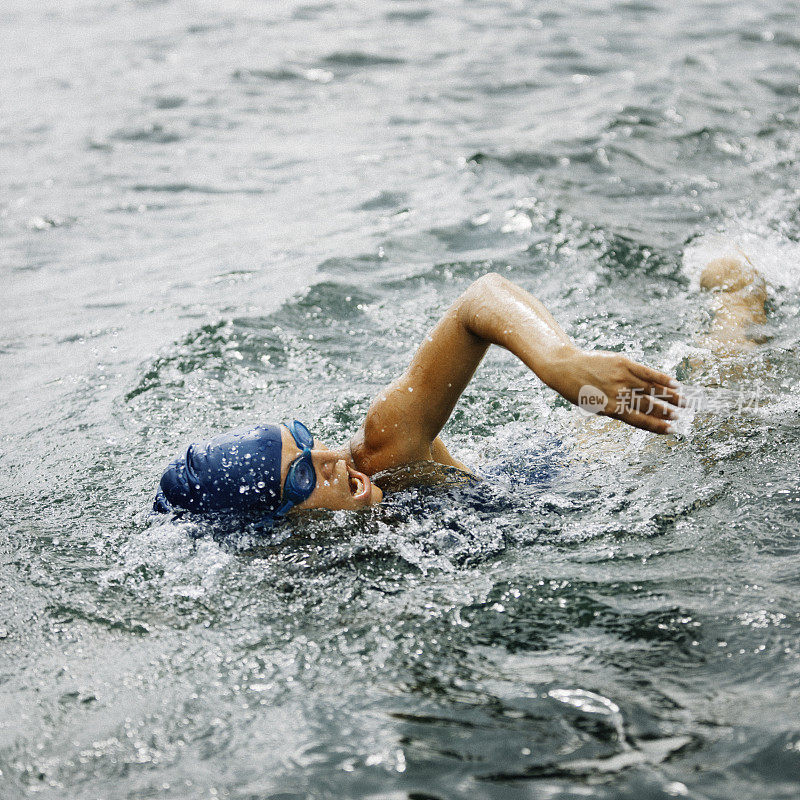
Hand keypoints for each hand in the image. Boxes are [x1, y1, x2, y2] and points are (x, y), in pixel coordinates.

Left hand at [546, 348, 683, 433]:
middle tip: (681, 417)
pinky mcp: (623, 363)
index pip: (640, 420)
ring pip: (652, 389)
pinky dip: (663, 379)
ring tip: (685, 402)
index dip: (657, 426)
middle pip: (649, 405)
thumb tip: (645, 412)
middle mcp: (617, 394)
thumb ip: (619, 409)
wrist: (565, 368)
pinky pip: (647, 372)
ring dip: (671, 397)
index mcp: (610, 409)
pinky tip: (676, 383)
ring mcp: (621, 377)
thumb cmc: (581, 391)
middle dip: (667, 412)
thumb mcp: (596, 407)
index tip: (672, 430)